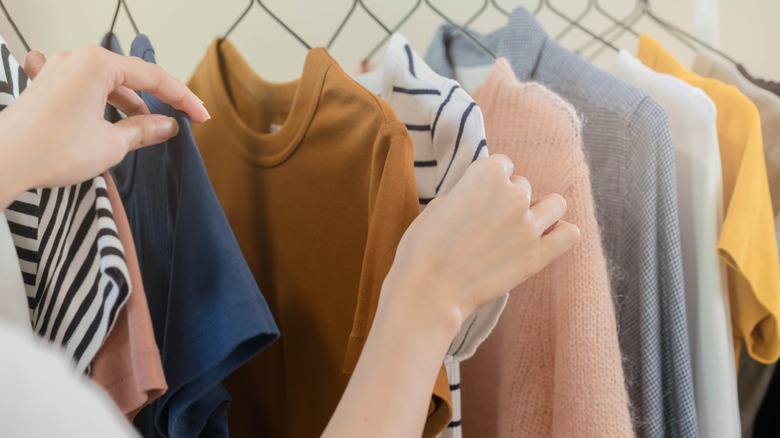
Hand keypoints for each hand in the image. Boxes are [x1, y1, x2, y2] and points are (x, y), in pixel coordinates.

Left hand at [0, 45, 208, 208]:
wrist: (5, 163)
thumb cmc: (51, 149)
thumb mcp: (112, 143)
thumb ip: (145, 130)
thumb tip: (167, 126)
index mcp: (97, 64)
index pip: (153, 78)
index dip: (182, 99)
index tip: (200, 116)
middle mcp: (77, 60)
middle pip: (132, 78)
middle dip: (157, 101)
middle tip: (181, 121)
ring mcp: (60, 71)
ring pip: (110, 85)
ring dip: (132, 107)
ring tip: (148, 133)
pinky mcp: (49, 86)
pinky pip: (90, 91)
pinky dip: (109, 107)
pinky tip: (119, 127)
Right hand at [325, 154, 579, 436]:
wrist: (428, 290)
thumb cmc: (422, 248)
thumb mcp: (438, 205)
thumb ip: (467, 193)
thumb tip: (480, 197)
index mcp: (486, 174)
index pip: (503, 165)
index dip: (491, 183)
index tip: (480, 200)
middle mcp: (513, 193)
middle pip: (523, 186)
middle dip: (510, 201)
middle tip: (492, 224)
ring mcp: (529, 225)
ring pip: (555, 205)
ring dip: (542, 212)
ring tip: (524, 228)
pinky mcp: (538, 256)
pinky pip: (570, 235)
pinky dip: (562, 235)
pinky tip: (548, 240)